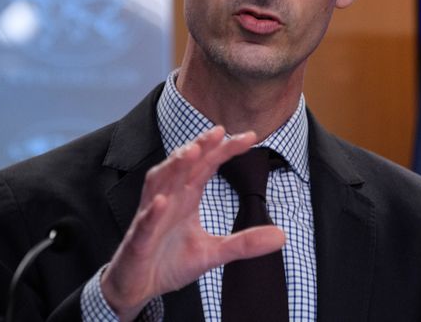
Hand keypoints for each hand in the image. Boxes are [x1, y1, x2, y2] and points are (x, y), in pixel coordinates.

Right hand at [100, 126, 285, 320]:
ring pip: (159, 184)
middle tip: (218, 131)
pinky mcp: (138, 240)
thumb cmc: (170, 262)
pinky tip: (161, 201)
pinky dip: (151, 211)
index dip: (225, 150)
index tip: (250, 136)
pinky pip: (144, 223)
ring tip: (192, 152)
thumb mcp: (213, 253)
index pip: (207, 166)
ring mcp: (150, 217)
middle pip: (183, 166)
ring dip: (173, 167)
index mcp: (186, 198)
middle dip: (199, 146)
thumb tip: (281, 236)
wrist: (138, 288)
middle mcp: (168, 199)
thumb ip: (245, 243)